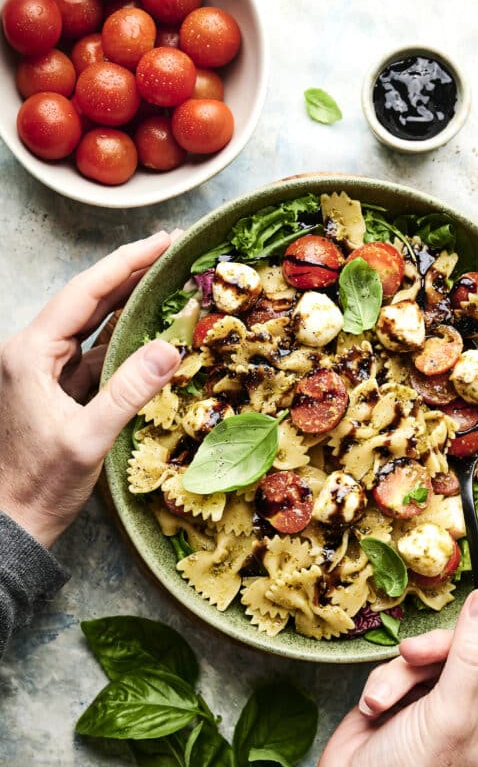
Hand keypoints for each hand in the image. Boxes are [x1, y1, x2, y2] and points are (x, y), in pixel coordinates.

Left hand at [0, 232, 182, 547]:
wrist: (8, 524)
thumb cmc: (37, 486)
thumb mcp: (87, 440)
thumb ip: (128, 392)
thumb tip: (170, 348)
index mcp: (29, 353)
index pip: (85, 294)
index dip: (126, 263)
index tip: (163, 242)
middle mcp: (30, 353)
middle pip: (87, 302)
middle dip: (130, 275)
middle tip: (172, 252)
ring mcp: (40, 372)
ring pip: (90, 327)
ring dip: (127, 306)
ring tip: (167, 284)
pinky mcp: (52, 392)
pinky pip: (91, 357)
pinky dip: (121, 343)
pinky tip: (149, 335)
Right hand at [308, 583, 477, 766]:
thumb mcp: (450, 711)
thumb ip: (474, 653)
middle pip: (475, 648)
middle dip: (441, 649)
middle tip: (417, 654)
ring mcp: (443, 702)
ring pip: (434, 654)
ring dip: (405, 672)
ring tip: (385, 698)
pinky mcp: (409, 695)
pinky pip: (406, 665)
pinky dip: (388, 681)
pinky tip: (375, 706)